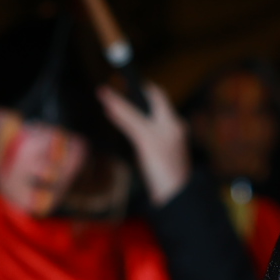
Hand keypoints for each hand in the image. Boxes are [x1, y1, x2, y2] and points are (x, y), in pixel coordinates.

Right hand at [98, 81, 189, 206]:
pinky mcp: (162, 157)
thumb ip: (126, 115)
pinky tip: (128, 139)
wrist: (173, 197)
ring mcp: (168, 143)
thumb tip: (107, 94)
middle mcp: (172, 129)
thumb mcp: (143, 136)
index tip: (124, 82)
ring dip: (134, 118)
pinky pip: (148, 138)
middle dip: (135, 103)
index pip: (157, 95)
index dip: (140, 87)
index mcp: (172, 120)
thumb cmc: (163, 167)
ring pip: (149, 123)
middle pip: (152, 109)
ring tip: (116, 115)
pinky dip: (137, 134)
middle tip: (116, 99)